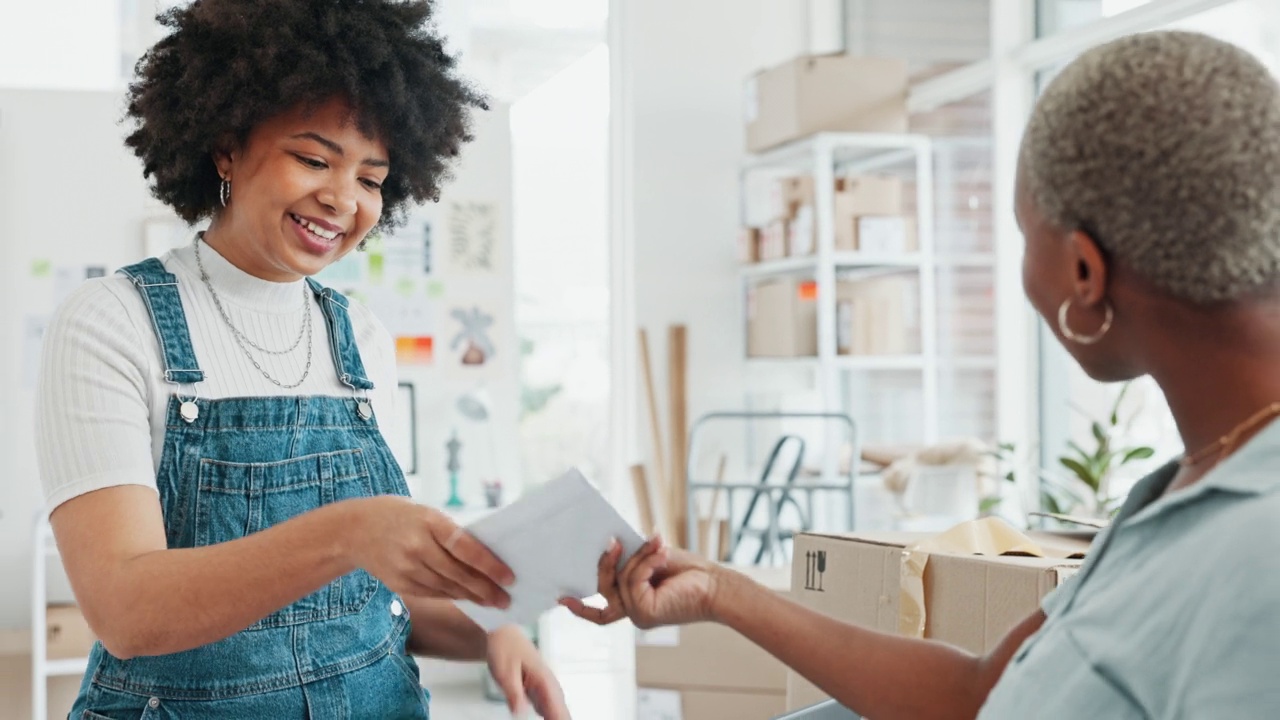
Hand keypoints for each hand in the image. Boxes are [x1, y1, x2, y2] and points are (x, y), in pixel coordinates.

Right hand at [344, 496, 513, 606]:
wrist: (353, 530)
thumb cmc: (400, 516)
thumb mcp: (426, 513)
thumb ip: (451, 533)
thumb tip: (485, 558)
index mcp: (429, 521)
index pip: (465, 547)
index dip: (489, 565)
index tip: (509, 578)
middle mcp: (416, 546)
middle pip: (458, 574)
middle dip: (485, 589)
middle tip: (506, 600)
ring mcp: (405, 568)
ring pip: (446, 587)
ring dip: (472, 596)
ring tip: (492, 602)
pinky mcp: (398, 584)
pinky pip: (431, 593)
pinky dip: (451, 596)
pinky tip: (466, 599)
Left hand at [487, 625, 569, 718]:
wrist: (504, 633)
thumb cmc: (505, 648)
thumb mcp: (504, 671)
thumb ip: (514, 692)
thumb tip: (521, 713)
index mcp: (542, 678)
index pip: (556, 705)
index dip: (560, 717)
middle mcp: (547, 682)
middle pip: (560, 707)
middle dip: (562, 717)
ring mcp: (544, 684)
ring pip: (556, 705)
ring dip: (558, 715)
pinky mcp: (538, 686)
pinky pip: (549, 703)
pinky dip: (552, 712)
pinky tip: (551, 717)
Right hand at [560, 536, 721, 628]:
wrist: (716, 585)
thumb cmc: (690, 572)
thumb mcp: (652, 559)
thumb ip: (631, 559)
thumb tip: (611, 542)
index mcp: (633, 602)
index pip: (601, 613)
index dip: (581, 609)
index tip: (561, 599)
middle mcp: (633, 612)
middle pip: (603, 588)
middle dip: (607, 562)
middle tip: (615, 541)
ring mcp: (638, 615)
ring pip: (620, 581)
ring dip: (638, 557)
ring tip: (657, 542)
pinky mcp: (646, 612)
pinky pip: (633, 581)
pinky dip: (646, 563)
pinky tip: (661, 552)